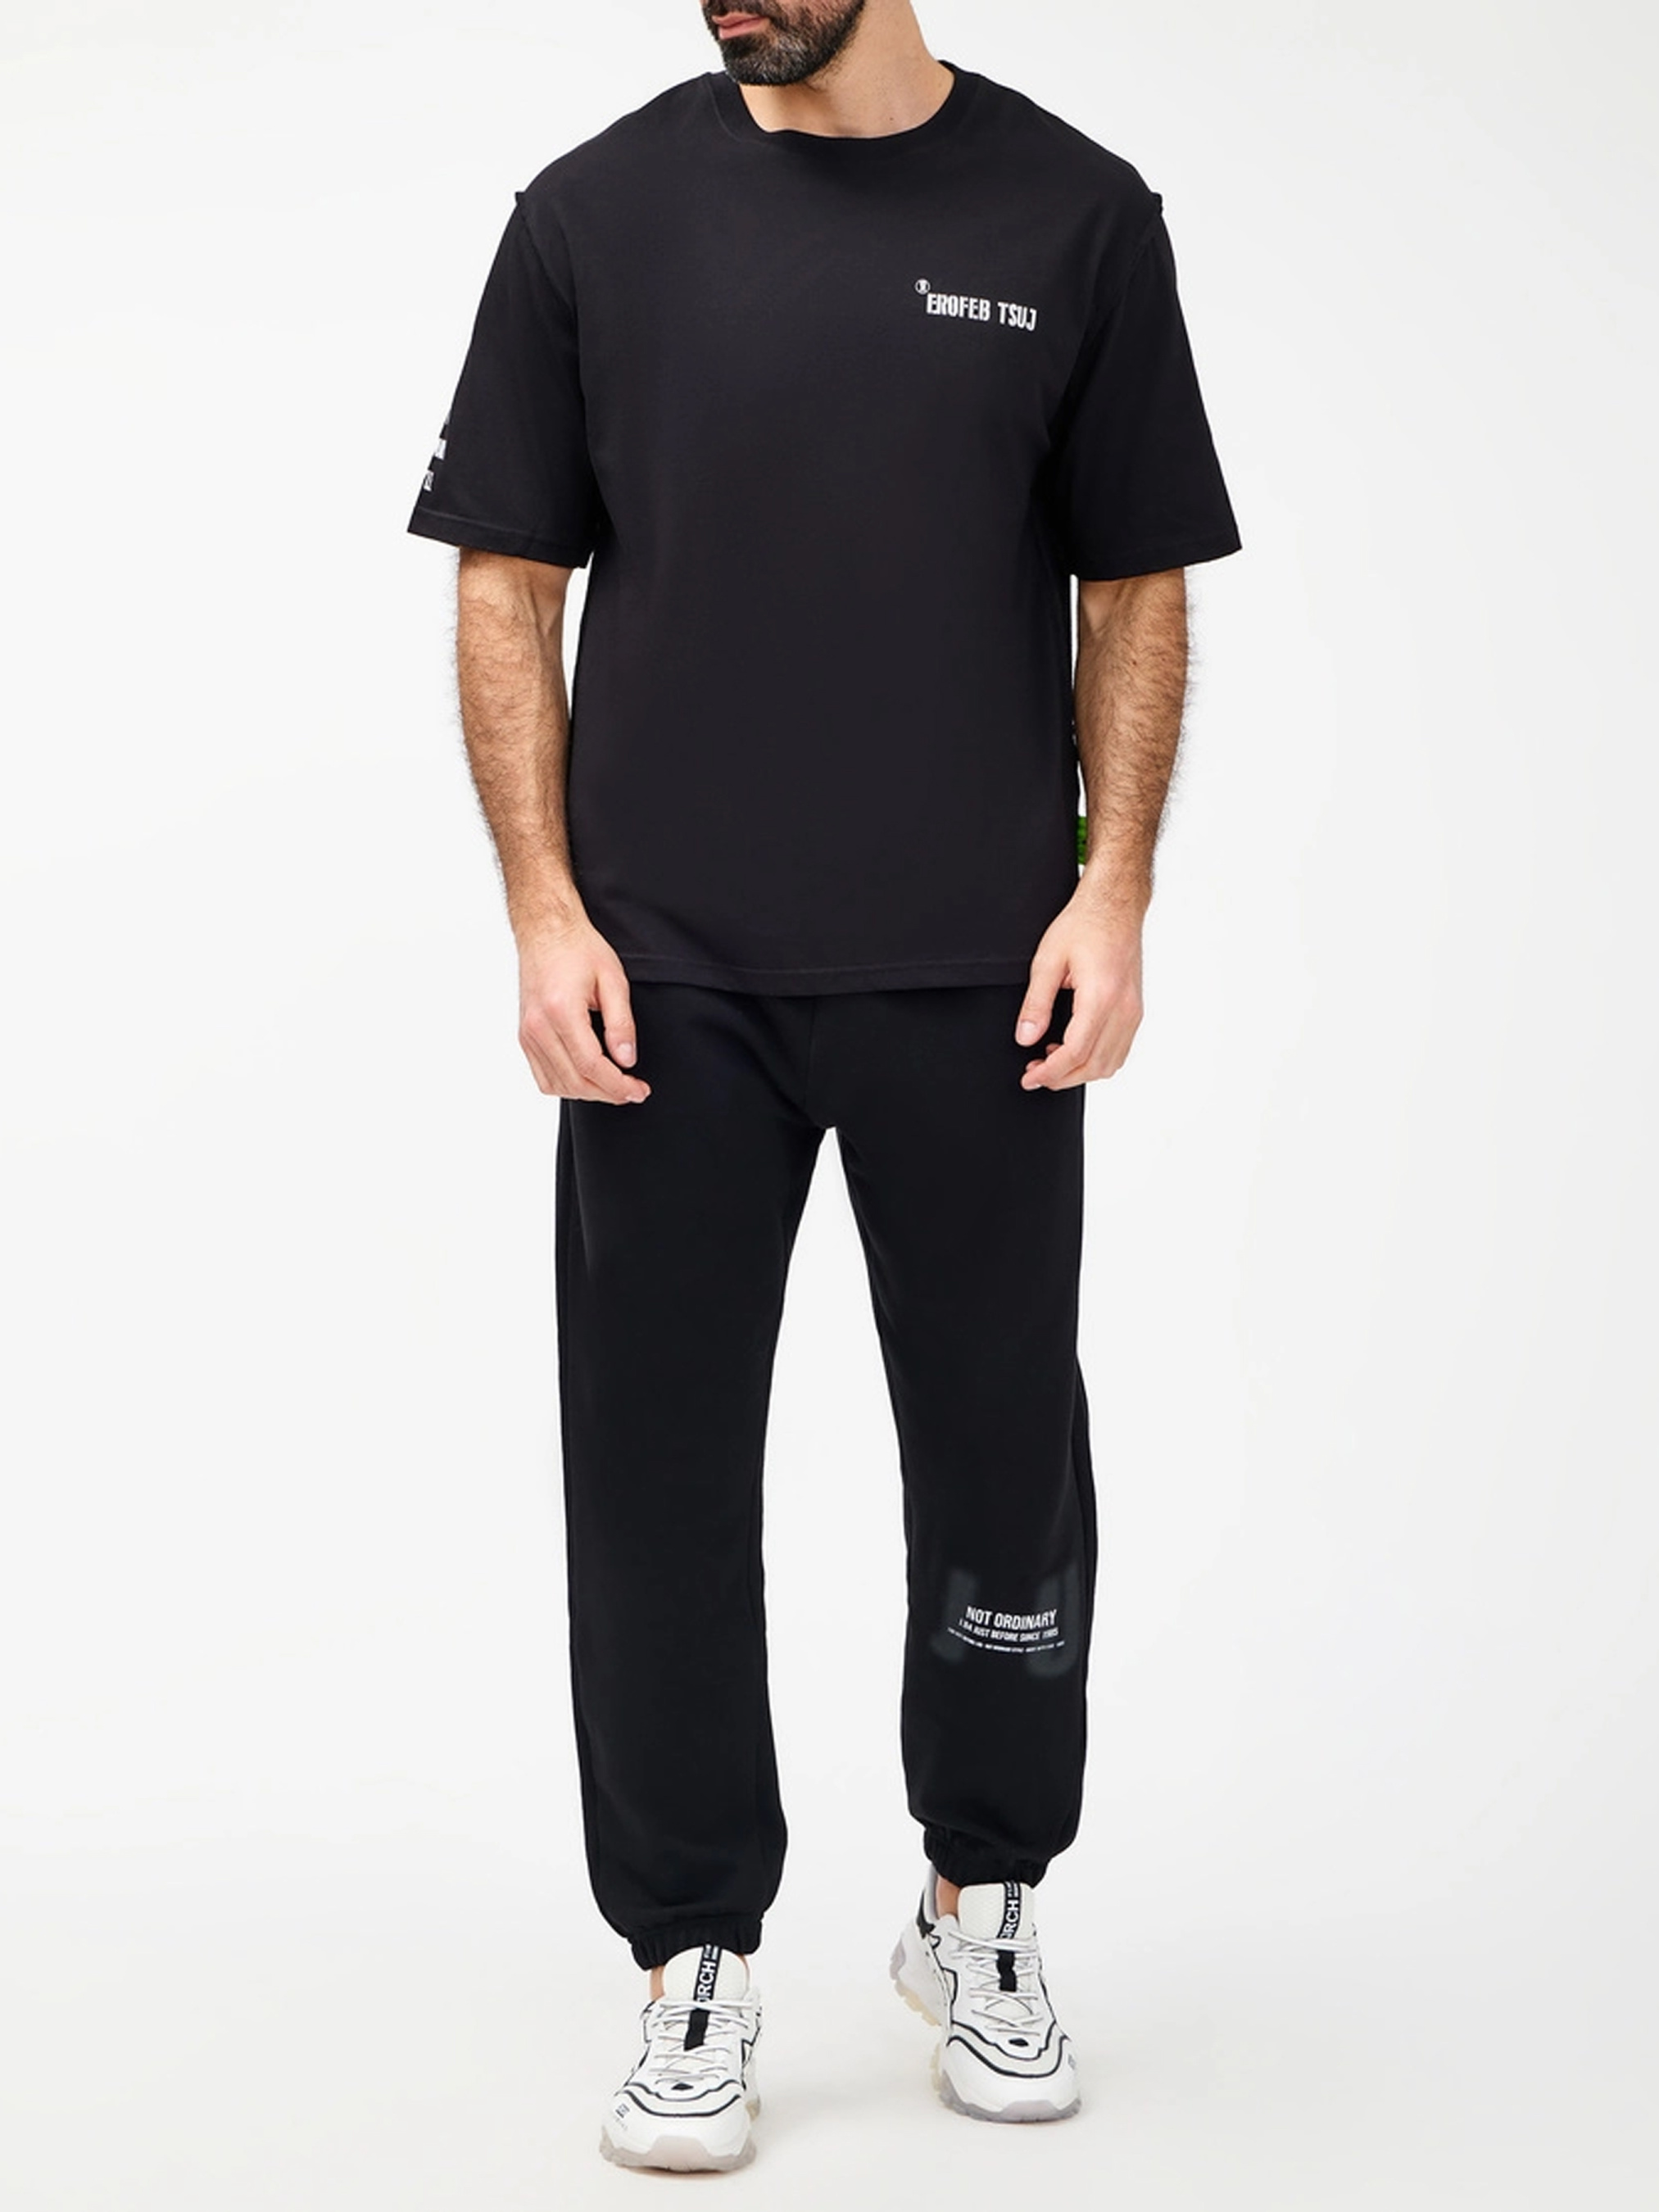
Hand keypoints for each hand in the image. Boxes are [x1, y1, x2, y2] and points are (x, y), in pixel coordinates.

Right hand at [517, 914, 650, 1103]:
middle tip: (633, 1092)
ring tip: (614, 1087)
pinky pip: (543, 1076)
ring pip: (557, 1085)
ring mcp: (527, 1033)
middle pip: (575, 1081)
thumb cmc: (579, 949)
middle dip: (609, 1094)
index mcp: (560, 1011)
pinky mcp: (525, 1036)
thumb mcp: (613, 979)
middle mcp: (538, 1026)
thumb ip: (621, 1022)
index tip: (639, 1090)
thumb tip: (627, 1060)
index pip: (591, 1066)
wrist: (546, 931)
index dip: (619, 1085)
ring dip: (589, 1093)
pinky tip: (588, 1079)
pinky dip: (567, 1086)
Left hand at [1014, 887, 1145, 1089]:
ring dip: (1080, 1072)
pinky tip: (1074, 1049)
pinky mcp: (1135, 1010)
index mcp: (1101, 996)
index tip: (1030, 1078)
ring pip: (1110, 1063)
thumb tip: (1025, 1037)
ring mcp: (1134, 1011)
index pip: (1075, 1053)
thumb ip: (1035, 1003)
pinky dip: (1097, 1060)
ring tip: (1051, 1061)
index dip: (1050, 1073)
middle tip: (1035, 1073)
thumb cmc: (1084, 924)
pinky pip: (1119, 1049)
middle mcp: (1124, 1008)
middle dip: (1062, 1078)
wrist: (1115, 906)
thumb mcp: (1048, 959)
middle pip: (1095, 1066)